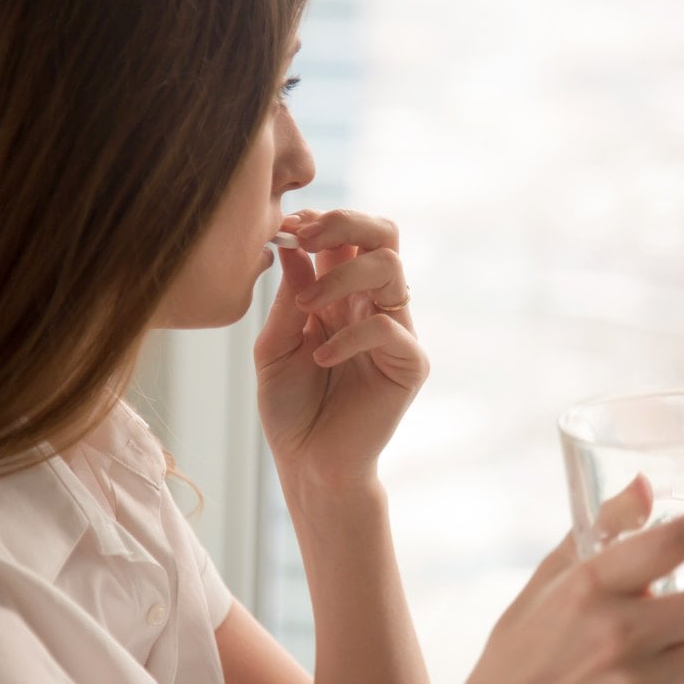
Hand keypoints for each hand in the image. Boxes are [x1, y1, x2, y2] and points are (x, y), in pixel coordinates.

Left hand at [254, 209, 427, 494]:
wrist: (309, 463)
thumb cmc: (290, 407)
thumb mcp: (274, 346)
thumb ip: (288, 298)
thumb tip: (290, 243)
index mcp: (342, 291)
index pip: (348, 234)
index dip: (321, 221)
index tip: (285, 227)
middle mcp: (373, 303)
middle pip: (384, 233)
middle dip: (345, 222)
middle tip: (305, 237)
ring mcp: (396, 330)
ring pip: (390, 267)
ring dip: (343, 275)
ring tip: (307, 308)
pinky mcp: (409, 363)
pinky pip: (388, 327)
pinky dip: (349, 337)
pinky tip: (319, 359)